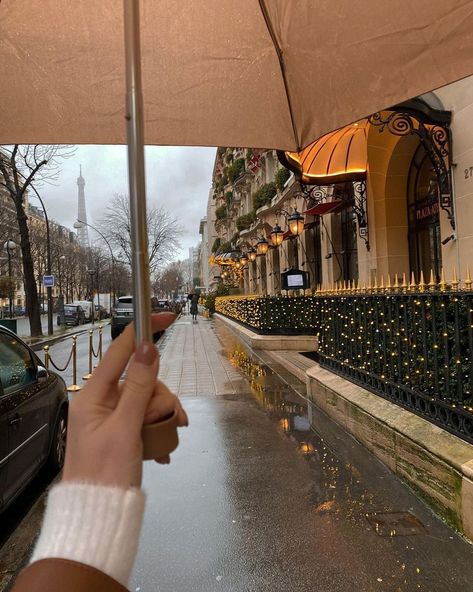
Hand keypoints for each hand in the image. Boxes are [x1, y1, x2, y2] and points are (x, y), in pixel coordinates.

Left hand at [62, 313, 187, 487]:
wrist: (97, 517)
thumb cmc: (106, 472)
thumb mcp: (125, 428)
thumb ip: (138, 386)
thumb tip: (148, 347)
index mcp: (93, 394)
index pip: (119, 351)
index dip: (142, 331)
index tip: (165, 316)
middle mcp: (101, 401)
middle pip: (141, 379)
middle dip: (160, 396)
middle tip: (171, 419)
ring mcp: (112, 417)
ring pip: (148, 399)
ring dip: (162, 415)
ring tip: (169, 439)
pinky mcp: (121, 433)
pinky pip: (145, 418)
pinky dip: (157, 429)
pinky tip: (162, 449)